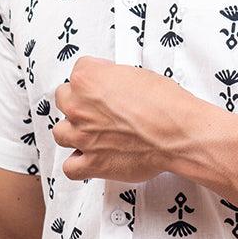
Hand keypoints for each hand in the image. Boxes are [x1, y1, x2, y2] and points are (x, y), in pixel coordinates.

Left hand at [52, 55, 197, 182]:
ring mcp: (82, 137)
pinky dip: (77, 163)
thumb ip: (114, 78)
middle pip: (63, 99)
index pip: (78, 71)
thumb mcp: (138, 74)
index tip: (106, 84)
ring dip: (73, 132)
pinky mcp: (92, 163)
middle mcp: (78, 108)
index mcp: (87, 80)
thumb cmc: (164, 103)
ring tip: (91, 133)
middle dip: (79, 102)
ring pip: (60, 133)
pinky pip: (70, 167)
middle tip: (98, 108)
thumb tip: (112, 85)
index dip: (95, 77)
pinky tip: (89, 158)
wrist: (177, 134)